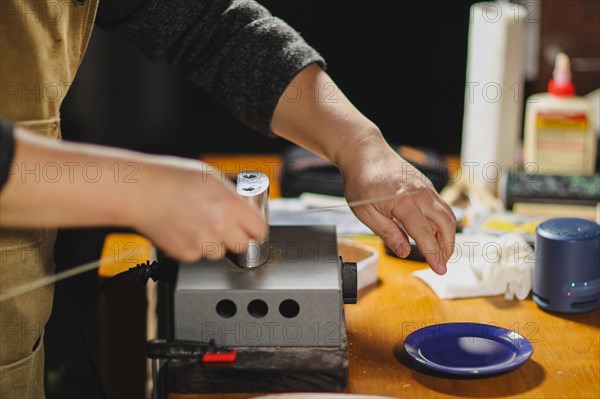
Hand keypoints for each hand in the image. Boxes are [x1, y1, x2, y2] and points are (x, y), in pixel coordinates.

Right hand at [128, 159, 267, 261]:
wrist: (141, 192)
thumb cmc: (171, 178)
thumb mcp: (211, 177)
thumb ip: (230, 195)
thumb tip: (243, 205)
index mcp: (230, 205)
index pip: (259, 229)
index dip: (255, 228)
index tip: (251, 227)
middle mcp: (220, 226)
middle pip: (243, 245)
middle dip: (237, 237)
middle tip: (227, 228)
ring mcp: (203, 242)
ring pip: (220, 252)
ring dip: (214, 243)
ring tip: (199, 225)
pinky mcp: (186, 253)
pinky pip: (198, 255)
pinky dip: (194, 246)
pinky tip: (184, 229)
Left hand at [340, 143, 455, 274]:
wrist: (364, 153)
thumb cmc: (361, 181)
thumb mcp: (366, 213)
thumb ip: (387, 233)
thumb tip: (404, 252)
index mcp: (403, 201)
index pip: (425, 234)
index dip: (434, 254)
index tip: (439, 269)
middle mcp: (420, 193)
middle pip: (446, 224)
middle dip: (447, 247)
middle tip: (441, 263)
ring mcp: (425, 187)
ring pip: (448, 215)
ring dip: (448, 235)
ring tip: (440, 251)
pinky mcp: (426, 185)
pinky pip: (441, 206)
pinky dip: (443, 222)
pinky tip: (433, 233)